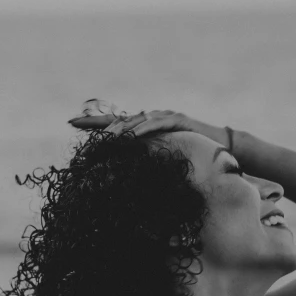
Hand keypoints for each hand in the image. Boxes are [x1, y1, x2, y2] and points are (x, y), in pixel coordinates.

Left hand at [68, 98, 228, 146]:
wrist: (224, 147)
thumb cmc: (195, 156)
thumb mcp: (165, 159)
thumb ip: (148, 162)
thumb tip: (127, 178)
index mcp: (146, 127)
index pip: (116, 123)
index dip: (93, 123)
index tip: (71, 123)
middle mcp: (152, 118)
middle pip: (119, 118)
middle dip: (96, 121)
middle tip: (73, 122)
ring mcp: (165, 116)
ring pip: (135, 121)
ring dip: (117, 127)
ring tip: (100, 135)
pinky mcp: (178, 120)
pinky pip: (157, 124)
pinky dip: (144, 129)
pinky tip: (131, 134)